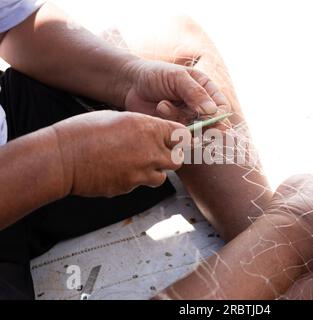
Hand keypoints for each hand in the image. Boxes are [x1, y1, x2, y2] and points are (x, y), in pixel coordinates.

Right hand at [52, 110, 189, 196]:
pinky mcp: (129, 187)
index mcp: (149, 129)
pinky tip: (118, 171)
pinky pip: (140, 185)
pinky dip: (134, 180)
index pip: (181, 135)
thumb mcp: (117, 117)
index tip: (173, 139)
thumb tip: (150, 132)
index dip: (177, 138)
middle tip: (158, 154)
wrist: (62, 158)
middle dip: (170, 157)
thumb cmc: (84, 132)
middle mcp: (150, 152)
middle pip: (178, 160)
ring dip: (154, 171)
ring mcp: (141, 173)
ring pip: (162, 176)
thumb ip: (141, 127)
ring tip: (136, 164)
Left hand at [122, 59, 229, 125]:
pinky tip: (160, 108)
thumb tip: (212, 111)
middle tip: (189, 122)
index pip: (222, 108)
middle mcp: (200, 106)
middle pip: (211, 124)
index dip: (220, 116)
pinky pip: (179, 134)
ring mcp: (187, 119)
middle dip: (200, 125)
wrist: (131, 84)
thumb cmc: (156, 75)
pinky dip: (170, 124)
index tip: (211, 120)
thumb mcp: (176, 78)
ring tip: (163, 105)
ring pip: (194, 131)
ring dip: (179, 120)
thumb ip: (194, 93)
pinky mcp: (175, 128)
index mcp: (207, 90)